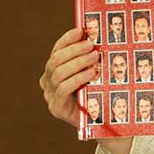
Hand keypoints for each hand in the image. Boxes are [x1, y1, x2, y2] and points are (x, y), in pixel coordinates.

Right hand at [38, 28, 132, 153]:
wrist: (105, 124)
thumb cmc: (100, 95)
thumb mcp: (95, 73)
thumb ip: (91, 58)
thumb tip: (98, 35)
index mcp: (54, 71)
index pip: (56, 50)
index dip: (67, 39)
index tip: (81, 30)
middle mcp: (48, 82)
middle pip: (55, 60)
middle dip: (74, 50)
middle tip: (91, 45)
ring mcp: (50, 96)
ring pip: (57, 73)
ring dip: (77, 62)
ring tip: (94, 56)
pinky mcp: (56, 108)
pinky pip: (62, 89)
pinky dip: (77, 78)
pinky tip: (91, 73)